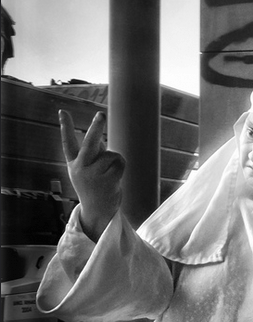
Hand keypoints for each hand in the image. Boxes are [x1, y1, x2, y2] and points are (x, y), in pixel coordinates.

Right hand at [59, 110, 124, 240]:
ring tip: (110, 172)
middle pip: (89, 144)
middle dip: (96, 128)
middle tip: (100, 114)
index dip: (66, 127)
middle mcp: (80, 168)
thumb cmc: (93, 185)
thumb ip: (92, 153)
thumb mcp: (87, 169)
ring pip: (111, 155)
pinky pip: (120, 163)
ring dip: (115, 159)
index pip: (68, 142)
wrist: (97, 210)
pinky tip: (116, 177)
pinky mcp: (107, 181)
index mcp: (73, 163)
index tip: (62, 111)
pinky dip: (121, 166)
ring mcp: (93, 175)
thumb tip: (100, 138)